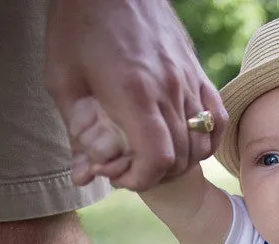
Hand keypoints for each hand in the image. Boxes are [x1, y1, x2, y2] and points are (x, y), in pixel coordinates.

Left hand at [45, 0, 227, 190]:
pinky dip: (206, 140)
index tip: (121, 176)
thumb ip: (79, 133)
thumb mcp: (62, 81)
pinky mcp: (198, 72)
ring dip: (180, 161)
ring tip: (153, 156)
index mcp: (134, 93)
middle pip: (181, 157)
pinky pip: (216, 118)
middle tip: (129, 167)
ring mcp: (189, 80)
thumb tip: (85, 176)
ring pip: (201, 142)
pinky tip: (185, 143)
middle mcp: (169, 89)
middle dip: (155, 174)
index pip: (158, 158)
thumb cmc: (78, 28)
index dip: (142, 180)